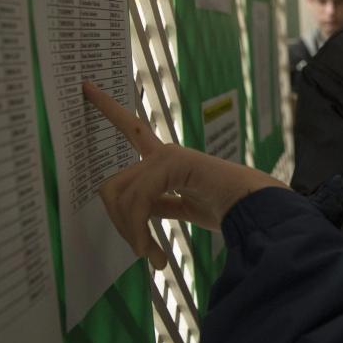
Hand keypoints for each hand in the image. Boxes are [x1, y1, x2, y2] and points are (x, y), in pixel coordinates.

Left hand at [83, 81, 286, 268]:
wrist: (256, 208)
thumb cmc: (228, 209)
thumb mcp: (185, 207)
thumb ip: (160, 205)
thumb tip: (137, 218)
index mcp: (167, 160)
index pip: (132, 131)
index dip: (110, 109)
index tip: (86, 85)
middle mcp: (163, 153)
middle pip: (113, 184)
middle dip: (120, 223)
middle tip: (143, 252)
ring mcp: (166, 156)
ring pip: (122, 196)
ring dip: (132, 232)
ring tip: (153, 256)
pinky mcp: (173, 164)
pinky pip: (138, 200)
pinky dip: (140, 230)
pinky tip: (156, 253)